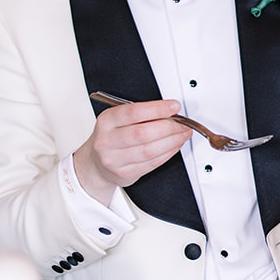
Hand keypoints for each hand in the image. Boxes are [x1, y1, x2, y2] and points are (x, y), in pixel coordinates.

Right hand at [73, 99, 191, 203]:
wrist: (96, 164)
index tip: (173, 106)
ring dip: (172, 141)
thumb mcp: (117, 120)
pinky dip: (168, 153)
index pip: (133, 112)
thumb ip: (140, 114)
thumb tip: (169, 111)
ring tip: (182, 134)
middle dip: (169, 127)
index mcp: (106, 121)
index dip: (157, 109)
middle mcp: (107, 140)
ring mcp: (114, 159)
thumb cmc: (111, 138)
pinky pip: (152, 163)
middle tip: (182, 123)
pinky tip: (174, 146)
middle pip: (143, 133)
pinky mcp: (125, 173)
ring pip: (150, 150)